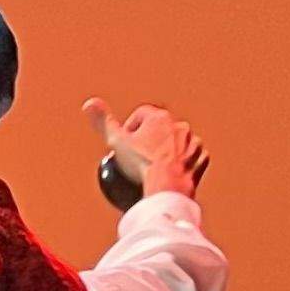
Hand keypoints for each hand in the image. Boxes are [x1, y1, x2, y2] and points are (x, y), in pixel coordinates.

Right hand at [84, 99, 207, 200]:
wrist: (167, 187)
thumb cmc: (142, 164)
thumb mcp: (116, 141)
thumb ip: (103, 121)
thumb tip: (89, 103)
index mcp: (159, 118)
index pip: (141, 114)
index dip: (130, 127)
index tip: (125, 143)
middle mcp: (179, 126)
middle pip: (160, 127)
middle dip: (150, 138)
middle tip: (138, 157)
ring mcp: (192, 142)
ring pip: (178, 142)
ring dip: (168, 150)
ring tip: (155, 167)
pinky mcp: (200, 159)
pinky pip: (192, 158)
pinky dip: (183, 163)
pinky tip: (172, 173)